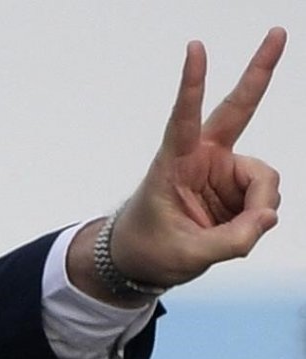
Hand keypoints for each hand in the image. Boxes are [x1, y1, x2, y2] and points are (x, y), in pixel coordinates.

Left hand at [69, 27, 286, 306]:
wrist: (143, 260)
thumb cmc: (150, 249)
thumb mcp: (186, 255)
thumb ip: (229, 240)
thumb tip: (268, 218)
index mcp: (173, 163)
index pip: (183, 119)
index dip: (191, 85)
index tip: (195, 48)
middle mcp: (202, 158)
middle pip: (237, 108)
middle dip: (259, 72)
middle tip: (278, 33)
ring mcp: (223, 170)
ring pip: (265, 180)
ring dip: (259, 208)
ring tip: (235, 231)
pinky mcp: (238, 187)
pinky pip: (265, 200)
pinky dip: (258, 218)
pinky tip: (240, 228)